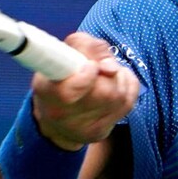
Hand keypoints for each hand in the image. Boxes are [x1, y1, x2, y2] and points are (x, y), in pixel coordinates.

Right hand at [30, 32, 138, 150]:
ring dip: (118, 77)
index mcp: (47, 92)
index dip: (86, 78)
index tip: (91, 66)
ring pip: (119, 95)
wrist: (57, 119)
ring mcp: (84, 128)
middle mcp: (63, 115)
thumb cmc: (59, 78)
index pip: (68, 93)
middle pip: (104, 92)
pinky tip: (115, 82)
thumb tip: (110, 66)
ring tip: (104, 74)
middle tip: (98, 66)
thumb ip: (85, 46)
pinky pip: (129, 100)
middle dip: (107, 73)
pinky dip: (127, 85)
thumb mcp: (63, 52)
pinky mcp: (101, 132)